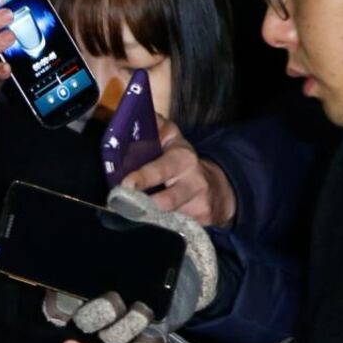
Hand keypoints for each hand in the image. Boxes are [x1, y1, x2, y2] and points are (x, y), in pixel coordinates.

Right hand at [41, 187, 218, 342]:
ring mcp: (122, 323)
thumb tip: (120, 195)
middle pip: (85, 322)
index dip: (57, 305)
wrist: (185, 262)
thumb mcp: (143, 220)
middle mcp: (99, 307)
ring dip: (125, 327)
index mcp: (86, 283)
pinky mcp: (145, 333)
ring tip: (141, 310)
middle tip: (113, 300)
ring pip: (112, 337)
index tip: (64, 300)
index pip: (59, 301)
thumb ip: (131, 208)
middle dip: (97, 314)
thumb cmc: (153, 238)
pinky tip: (153, 332)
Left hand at [121, 117, 235, 226]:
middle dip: (144, 205)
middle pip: (167, 200)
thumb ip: (158, 127)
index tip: (126, 183)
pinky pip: (174, 229)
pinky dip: (160, 228)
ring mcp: (197, 206)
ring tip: (132, 216)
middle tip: (124, 206)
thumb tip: (144, 113)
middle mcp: (193, 182)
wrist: (218, 189)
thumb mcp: (174, 141)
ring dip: (148, 219)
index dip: (144, 177)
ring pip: (167, 218)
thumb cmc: (183, 164)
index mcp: (182, 159)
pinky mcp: (200, 223)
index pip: (162, 168)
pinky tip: (151, 225)